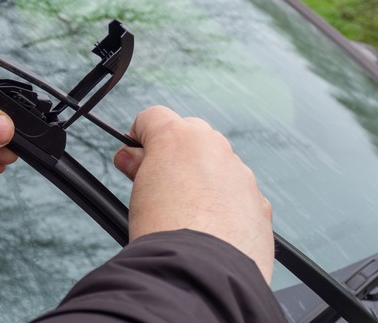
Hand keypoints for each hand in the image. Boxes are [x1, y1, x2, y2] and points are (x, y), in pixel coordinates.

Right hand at [113, 106, 273, 283]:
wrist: (201, 272)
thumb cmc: (165, 231)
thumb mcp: (137, 192)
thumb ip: (136, 167)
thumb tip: (131, 158)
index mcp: (180, 137)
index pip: (152, 117)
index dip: (139, 138)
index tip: (134, 158)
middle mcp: (215, 148)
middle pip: (190, 136)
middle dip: (174, 156)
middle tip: (155, 186)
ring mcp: (241, 175)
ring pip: (217, 166)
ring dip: (201, 181)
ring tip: (183, 216)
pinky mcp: (258, 204)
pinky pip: (237, 195)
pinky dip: (223, 206)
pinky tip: (207, 230)